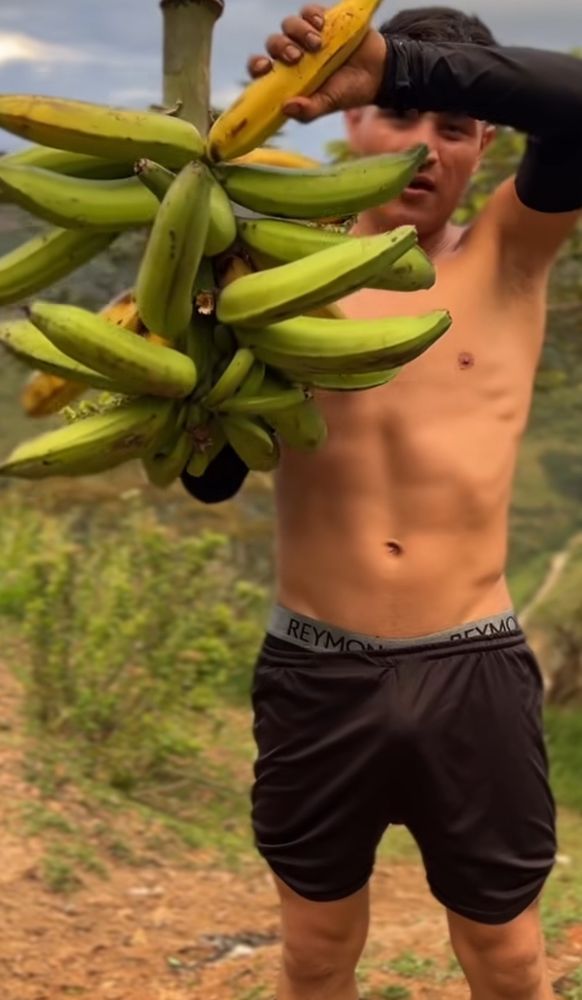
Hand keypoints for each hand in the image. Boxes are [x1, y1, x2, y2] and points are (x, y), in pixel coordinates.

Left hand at [247, 4, 387, 121]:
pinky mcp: (323, 19)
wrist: (378, 72)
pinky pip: (308, 11)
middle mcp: (293, 54)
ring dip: (297, 32)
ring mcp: (307, 35)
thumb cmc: (348, 91)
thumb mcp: (329, 104)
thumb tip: (286, 108)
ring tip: (317, 44)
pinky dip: (311, 16)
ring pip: (288, 25)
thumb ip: (308, 111)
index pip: (261, 68)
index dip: (257, 65)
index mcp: (288, 76)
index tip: (265, 66)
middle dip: (281, 47)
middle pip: (273, 43)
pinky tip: (321, 25)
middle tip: (297, 57)